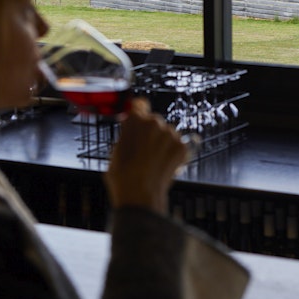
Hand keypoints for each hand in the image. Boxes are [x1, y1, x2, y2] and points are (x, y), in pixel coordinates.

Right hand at [105, 98, 187, 213]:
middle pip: (154, 121)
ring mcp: (170, 134)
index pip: (139, 104)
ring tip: (153, 161)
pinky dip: (173, 153)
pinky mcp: (182, 146)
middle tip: (144, 149)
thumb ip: (126, 135)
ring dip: (162, 142)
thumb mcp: (116, 150)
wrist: (139, 194)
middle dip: (150, 132)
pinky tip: (163, 165)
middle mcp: (155, 122)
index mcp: (135, 120)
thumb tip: (130, 131)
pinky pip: (178, 145)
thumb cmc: (123, 176)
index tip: (138, 118)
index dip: (138, 112)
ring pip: (167, 133)